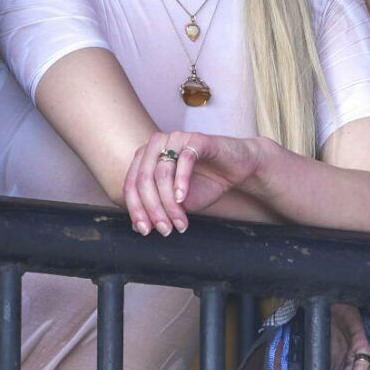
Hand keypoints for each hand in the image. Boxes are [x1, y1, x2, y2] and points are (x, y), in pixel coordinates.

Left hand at [122, 131, 266, 235]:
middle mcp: (156, 144)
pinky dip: (182, 182)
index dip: (135, 209)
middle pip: (143, 179)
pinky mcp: (197, 139)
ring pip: (162, 173)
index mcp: (146, 157)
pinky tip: (183, 198)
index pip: (131, 184)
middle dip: (152, 209)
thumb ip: (158, 209)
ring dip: (169, 203)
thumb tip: (136, 227)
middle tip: (165, 230)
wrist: (237, 169)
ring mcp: (176, 138)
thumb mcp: (177, 203)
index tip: (144, 230)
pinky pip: (184, 160)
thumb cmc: (206, 183)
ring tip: (179, 222)